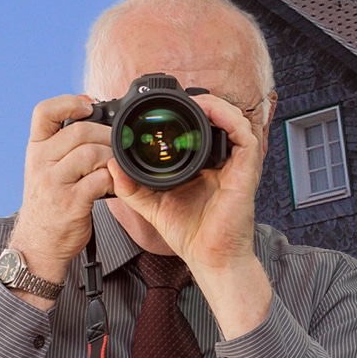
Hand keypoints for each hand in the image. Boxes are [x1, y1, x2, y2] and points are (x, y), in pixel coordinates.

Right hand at [8, 95, 112, 304]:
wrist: (38, 243)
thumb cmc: (48, 203)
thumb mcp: (44, 168)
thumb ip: (62, 144)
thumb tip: (93, 114)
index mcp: (35, 149)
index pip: (43, 112)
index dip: (68, 102)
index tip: (88, 106)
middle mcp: (40, 163)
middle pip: (80, 131)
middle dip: (107, 135)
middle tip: (118, 145)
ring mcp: (54, 183)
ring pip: (92, 153)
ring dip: (112, 158)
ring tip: (116, 167)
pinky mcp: (70, 202)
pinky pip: (101, 179)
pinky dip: (114, 179)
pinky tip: (114, 184)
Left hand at [109, 93, 271, 336]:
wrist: (208, 258)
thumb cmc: (187, 232)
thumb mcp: (149, 203)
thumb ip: (130, 185)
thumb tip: (110, 165)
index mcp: (202, 164)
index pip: (199, 129)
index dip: (186, 112)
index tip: (161, 107)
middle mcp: (221, 161)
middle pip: (219, 118)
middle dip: (202, 102)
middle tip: (177, 99)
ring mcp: (236, 165)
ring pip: (235, 120)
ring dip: (217, 105)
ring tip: (195, 101)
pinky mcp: (245, 172)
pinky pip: (245, 136)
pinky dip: (229, 119)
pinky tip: (211, 114)